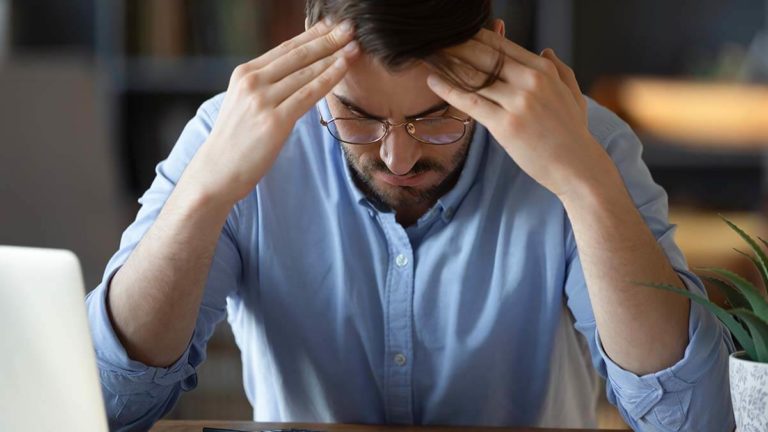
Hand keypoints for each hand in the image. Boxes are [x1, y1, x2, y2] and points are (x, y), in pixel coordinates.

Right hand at [186, 21, 359, 204]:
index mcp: (245, 73)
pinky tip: (343, 68)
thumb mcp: (245, 103)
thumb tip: (298, 74)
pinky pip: (308, 94)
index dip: (311, 34)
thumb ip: (267, 86)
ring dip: (333, 57)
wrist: (217, 171)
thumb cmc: (236, 141)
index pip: (285, 48)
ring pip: (306, 72)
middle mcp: (252, 82)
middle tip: (349, 28)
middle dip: (327, 39)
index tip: (332, 25)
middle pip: (298, 55)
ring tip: (354, 46)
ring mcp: (262, 100)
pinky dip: (328, 79)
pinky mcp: (274, 121)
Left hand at [426, 29, 609, 199]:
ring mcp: (517, 102)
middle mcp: (530, 81)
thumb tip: (546, 50)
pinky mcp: (505, 124)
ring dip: (448, 64)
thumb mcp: (572, 95)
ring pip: (474, 76)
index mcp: (544, 70)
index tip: (458, 34)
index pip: (503, 46)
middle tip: (436, 41)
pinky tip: (432, 81)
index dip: (477, 38)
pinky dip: (448, 89)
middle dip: (457, 46)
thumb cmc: (573, 134)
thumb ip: (560, 70)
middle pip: (485, 56)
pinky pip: (470, 101)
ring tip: (428, 57)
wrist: (577, 167)